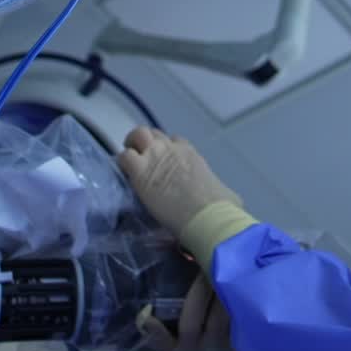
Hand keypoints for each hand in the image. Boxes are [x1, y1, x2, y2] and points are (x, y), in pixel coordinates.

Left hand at [118, 128, 240, 239]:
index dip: (166, 150)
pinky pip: (123, 157)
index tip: (163, 163)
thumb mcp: (227, 195)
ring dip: (131, 146)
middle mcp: (172, 150)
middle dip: (146, 143)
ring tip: (129, 162)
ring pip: (136, 135)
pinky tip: (123, 176)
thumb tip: (229, 201)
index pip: (174, 141)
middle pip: (153, 133)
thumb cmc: (220, 208)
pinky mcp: (140, 171)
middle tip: (142, 159)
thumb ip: (223, 192)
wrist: (208, 216)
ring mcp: (155, 156)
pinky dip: (121, 164)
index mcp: (191, 154)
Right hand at [139, 275, 284, 350]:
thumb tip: (179, 301)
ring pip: (217, 313)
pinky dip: (241, 303)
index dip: (148, 319)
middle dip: (195, 285)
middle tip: (199, 258)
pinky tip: (246, 286)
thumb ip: (180, 341)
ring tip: (226, 264)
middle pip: (190, 313)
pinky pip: (239, 321)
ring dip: (220, 288)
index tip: (145, 298)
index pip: (155, 335)